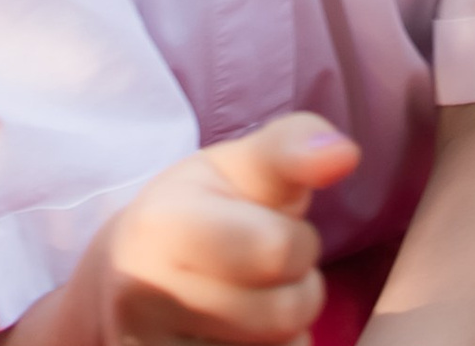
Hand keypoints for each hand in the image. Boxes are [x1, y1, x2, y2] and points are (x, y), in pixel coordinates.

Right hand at [57, 113, 360, 345]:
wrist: (128, 270)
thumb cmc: (202, 206)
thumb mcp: (243, 164)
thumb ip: (295, 148)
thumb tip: (346, 155)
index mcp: (164, 224)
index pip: (276, 251)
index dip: (300, 242)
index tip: (283, 230)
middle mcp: (146, 294)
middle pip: (281, 315)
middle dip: (299, 290)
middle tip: (275, 272)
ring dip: (284, 332)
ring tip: (258, 302)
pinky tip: (243, 334)